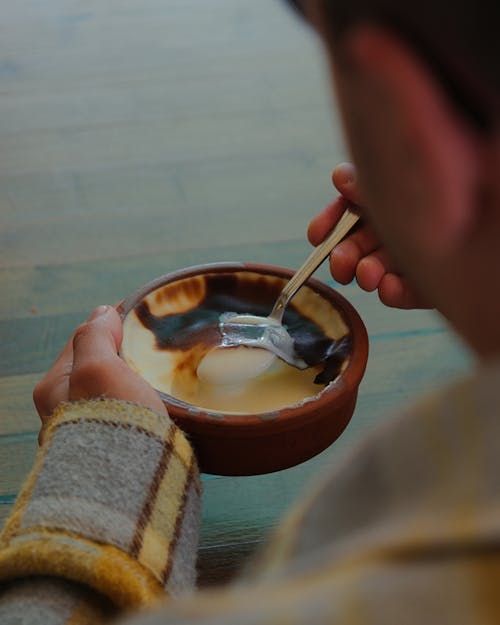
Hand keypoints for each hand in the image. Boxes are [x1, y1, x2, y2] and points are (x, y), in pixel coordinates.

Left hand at [33, 305, 166, 442]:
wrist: (128, 486)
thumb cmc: (110, 422)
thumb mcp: (98, 368)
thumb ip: (95, 336)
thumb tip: (101, 313)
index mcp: (54, 389)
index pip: (81, 340)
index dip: (107, 321)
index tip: (137, 311)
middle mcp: (65, 411)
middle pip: (96, 365)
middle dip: (121, 350)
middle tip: (151, 340)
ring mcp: (90, 430)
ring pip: (114, 388)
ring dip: (134, 376)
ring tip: (161, 367)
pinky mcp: (114, 447)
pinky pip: (127, 410)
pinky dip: (142, 399)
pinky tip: (161, 398)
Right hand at [308, 163, 428, 308]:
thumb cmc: (445, 184)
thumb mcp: (403, 179)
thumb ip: (370, 181)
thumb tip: (339, 177)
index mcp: (387, 196)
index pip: (348, 209)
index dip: (328, 224)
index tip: (317, 235)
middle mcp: (399, 225)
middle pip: (360, 244)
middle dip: (344, 256)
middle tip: (341, 264)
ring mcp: (418, 253)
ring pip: (381, 269)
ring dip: (367, 274)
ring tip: (369, 275)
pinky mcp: (436, 280)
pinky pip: (411, 292)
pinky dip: (396, 293)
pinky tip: (389, 288)